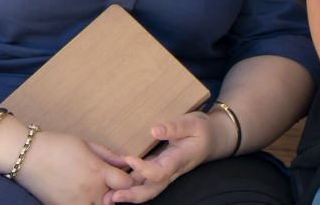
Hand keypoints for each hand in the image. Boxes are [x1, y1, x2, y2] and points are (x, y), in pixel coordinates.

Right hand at [10, 130, 134, 204]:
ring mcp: (77, 202)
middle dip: (116, 193)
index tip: (124, 175)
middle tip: (110, 184)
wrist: (28, 157)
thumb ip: (109, 155)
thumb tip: (126, 161)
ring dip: (102, 201)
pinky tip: (83, 196)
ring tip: (96, 191)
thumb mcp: (87, 144)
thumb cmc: (58, 145)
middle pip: (115, 201)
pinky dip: (87, 204)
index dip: (129, 179)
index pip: (126, 184)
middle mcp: (90, 191)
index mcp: (97, 171)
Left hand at [107, 112, 224, 202]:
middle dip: (132, 196)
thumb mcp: (192, 123)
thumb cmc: (202, 130)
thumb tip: (154, 130)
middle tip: (113, 196)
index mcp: (179, 160)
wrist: (212, 139)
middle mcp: (170, 171)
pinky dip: (129, 185)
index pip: (160, 172)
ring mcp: (164, 172)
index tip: (129, 159)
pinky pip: (143, 181)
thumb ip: (174, 127)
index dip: (144, 169)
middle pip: (151, 190)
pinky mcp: (159, 169)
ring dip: (128, 194)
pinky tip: (114, 183)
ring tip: (108, 196)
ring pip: (146, 189)